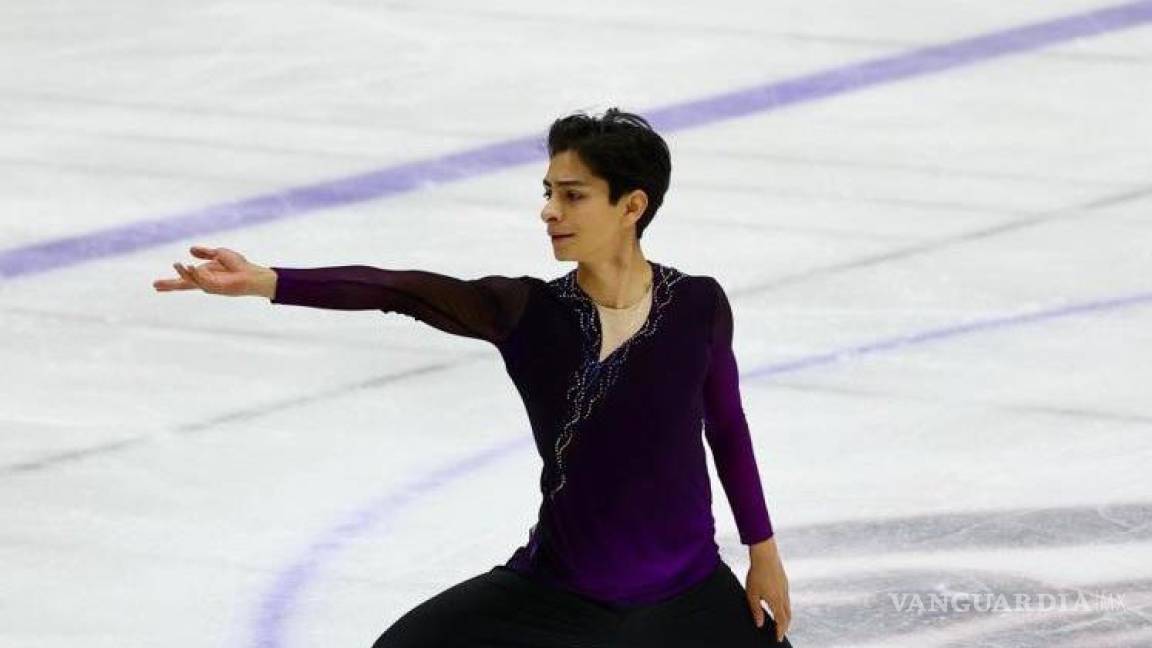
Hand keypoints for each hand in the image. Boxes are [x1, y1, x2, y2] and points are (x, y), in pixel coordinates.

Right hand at [152, 245, 275, 297]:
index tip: (156, 285)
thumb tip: (190, 249)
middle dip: (169, 285)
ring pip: (191, 280)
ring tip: (176, 264)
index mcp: (204, 274)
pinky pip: (201, 280)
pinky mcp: (215, 287)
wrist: (252, 274)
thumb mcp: (219, 254)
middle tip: (155, 285)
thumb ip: (205, 253)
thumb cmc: (239, 265)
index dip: (172, 281)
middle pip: (183, 284)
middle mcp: (204, 282)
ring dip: (183, 272)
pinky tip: (189, 266)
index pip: (185, 278)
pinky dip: (194, 273)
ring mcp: (209, 286)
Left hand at [747, 537, 790, 642]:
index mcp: (776, 601)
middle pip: (788, 615)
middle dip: (785, 626)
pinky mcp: (784, 582)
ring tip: (780, 621)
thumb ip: (756, 610)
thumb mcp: (752, 594)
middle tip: (780, 633)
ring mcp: (785, 588)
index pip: (781, 621)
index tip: (778, 639)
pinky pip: (787, 598)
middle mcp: (784, 596)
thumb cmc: (756, 574)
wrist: (766, 555)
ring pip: (788, 606)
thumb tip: (759, 624)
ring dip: (785, 616)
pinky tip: (778, 604)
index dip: (780, 631)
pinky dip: (784, 606)